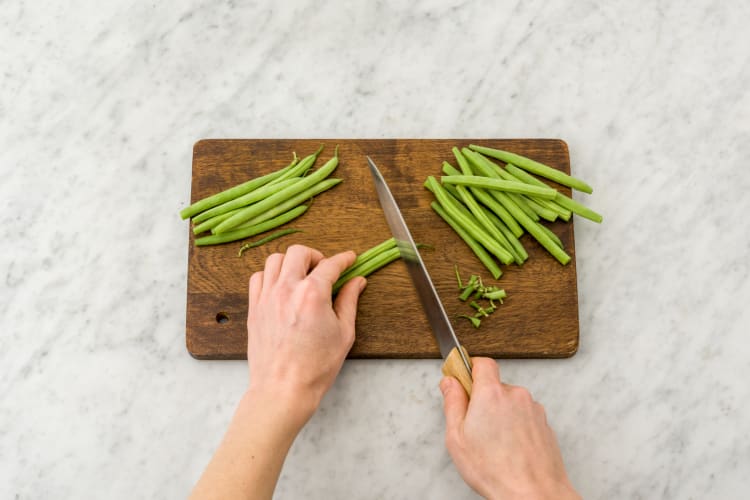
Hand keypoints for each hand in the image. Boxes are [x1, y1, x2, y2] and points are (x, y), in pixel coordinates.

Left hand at [246, 244, 365, 421]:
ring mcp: (267, 297)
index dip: (344, 259)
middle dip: (315, 255)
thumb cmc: (315, 367)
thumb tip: (357, 282)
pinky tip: (281, 286)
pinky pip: (258, 277)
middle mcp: (287, 289)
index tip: (350, 259)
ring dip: (291, 262)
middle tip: (324, 269)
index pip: (330, 264)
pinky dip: (271, 275)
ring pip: (275, 260)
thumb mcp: (343, 333)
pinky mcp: (254, 308)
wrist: (283, 389)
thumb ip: (349, 301)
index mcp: (313, 294)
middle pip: (298, 252)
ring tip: (302, 275)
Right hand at [440, 358, 579, 499]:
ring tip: (494, 444)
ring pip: (510, 402)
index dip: (470, 369)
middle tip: (474, 426)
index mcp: (491, 394)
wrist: (534, 493)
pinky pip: (524, 416)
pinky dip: (516, 427)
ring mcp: (533, 409)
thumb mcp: (457, 437)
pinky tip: (509, 449)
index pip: (482, 363)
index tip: (462, 381)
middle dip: (483, 400)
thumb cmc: (495, 470)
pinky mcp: (544, 424)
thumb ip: (452, 403)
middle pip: (495, 385)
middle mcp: (516, 395)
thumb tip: (450, 383)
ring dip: (501, 415)